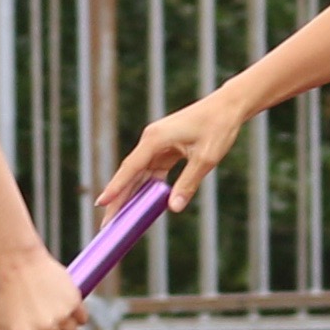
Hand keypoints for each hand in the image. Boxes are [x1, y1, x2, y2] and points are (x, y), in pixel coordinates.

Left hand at [0, 249, 87, 329]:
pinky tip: (61, 302)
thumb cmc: (7, 295)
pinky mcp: (74, 301)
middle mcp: (45, 329)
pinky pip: (82, 318)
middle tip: (47, 327)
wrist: (20, 263)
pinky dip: (75, 313)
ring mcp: (61, 315)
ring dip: (66, 326)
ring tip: (51, 310)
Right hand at [101, 90, 245, 213]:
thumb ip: (188, 183)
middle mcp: (151, 140)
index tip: (101, 204)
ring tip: (118, 218)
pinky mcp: (165, 148)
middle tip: (106, 223)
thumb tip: (174, 208)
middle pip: (129, 173)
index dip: (115, 188)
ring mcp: (157, 144)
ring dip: (129, 195)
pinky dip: (145, 188)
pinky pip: (150, 172)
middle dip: (117, 198)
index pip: (130, 168)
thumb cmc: (218, 127)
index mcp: (155, 139)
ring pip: (138, 174)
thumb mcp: (205, 159)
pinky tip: (139, 204)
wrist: (228, 106)